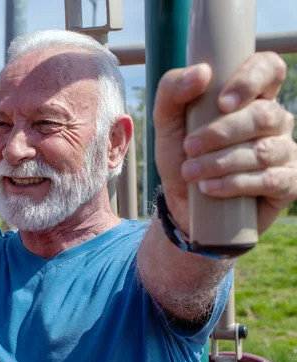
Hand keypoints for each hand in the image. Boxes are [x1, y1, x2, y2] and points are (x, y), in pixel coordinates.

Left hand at [154, 52, 296, 234]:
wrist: (182, 204)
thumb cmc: (181, 156)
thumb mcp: (166, 122)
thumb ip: (173, 90)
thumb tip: (202, 72)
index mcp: (250, 97)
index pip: (269, 68)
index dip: (251, 80)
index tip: (221, 102)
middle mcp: (274, 121)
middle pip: (263, 114)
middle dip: (219, 133)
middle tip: (188, 148)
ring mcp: (284, 152)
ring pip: (263, 150)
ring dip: (220, 162)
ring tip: (191, 172)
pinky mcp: (288, 184)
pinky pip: (272, 180)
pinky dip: (235, 184)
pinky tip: (210, 188)